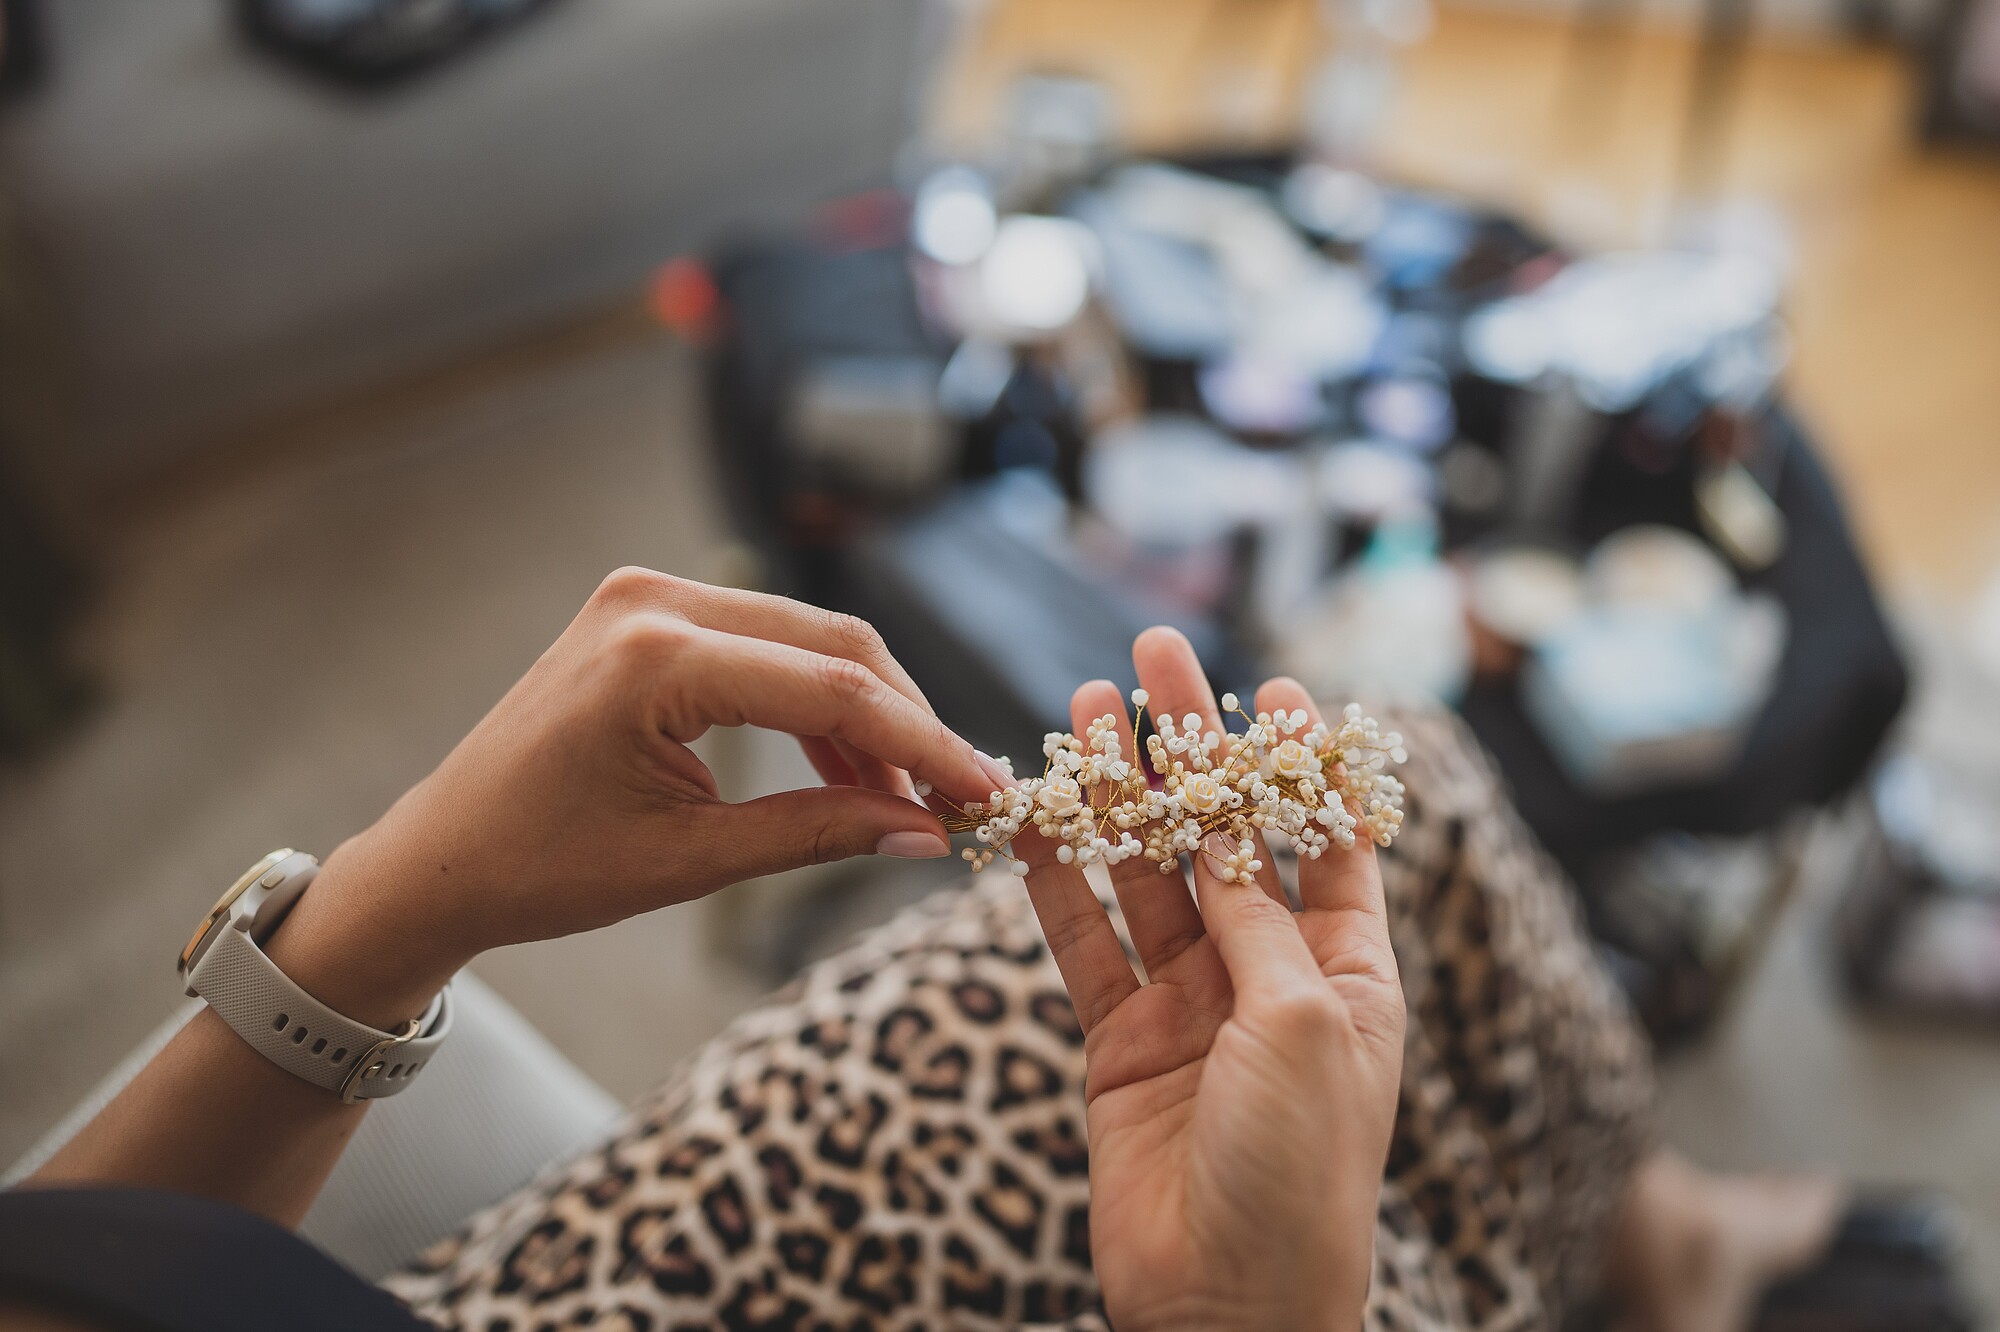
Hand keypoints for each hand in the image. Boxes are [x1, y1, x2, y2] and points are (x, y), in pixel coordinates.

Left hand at [269, 568, 992, 1026]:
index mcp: (655, 657)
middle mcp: (654, 599)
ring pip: (811, 640)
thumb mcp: (690, 861)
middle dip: (910, 723)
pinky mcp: (650, 613)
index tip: (986, 795)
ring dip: (870, 715)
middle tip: (965, 795)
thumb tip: (929, 834)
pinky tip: (853, 772)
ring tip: (914, 797)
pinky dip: (816, 705)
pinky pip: (767, 647)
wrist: (442, 856)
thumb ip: (819, 834)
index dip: (925, 745)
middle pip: (836, 645)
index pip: (834, 690)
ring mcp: (649, 595)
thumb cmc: (542, 868)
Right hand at [1009, 629, 1405, 1331]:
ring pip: (1149, 875)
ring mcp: (1191, 1007)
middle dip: (1191, 747)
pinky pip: (1084, 943)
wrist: (1225, 1304)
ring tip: (1084, 708)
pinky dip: (1058, 880)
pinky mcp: (1121, 1041)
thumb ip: (1255, 918)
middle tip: (1153, 653)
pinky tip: (1033, 817)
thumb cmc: (1301, 1171)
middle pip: (1225, 836)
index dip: (1299, 761)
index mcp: (1350, 973)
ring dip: (1119, 794)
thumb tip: (1225, 830)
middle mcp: (1270, 977)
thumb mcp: (1300, 1023)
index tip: (1269, 683)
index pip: (1326, 839)